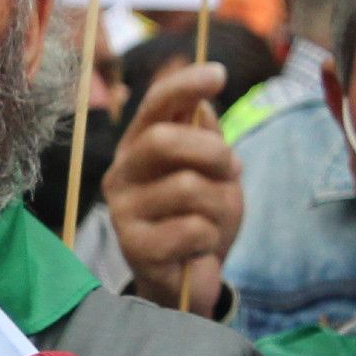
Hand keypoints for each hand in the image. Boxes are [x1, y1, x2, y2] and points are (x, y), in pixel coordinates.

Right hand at [103, 61, 240, 315]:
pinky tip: (201, 247)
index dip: (184, 85)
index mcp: (139, 146)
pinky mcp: (134, 247)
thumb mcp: (212, 174)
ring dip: (220, 203)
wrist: (189, 281)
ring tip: (216, 219)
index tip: (219, 73)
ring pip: (187, 187)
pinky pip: (191, 229)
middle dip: (212, 151)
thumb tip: (202, 104)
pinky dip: (211, 237)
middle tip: (232, 169)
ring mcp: (123, 211)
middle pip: (164, 140)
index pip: (155, 105)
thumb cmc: (200, 218)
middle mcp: (122, 173)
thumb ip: (206, 137)